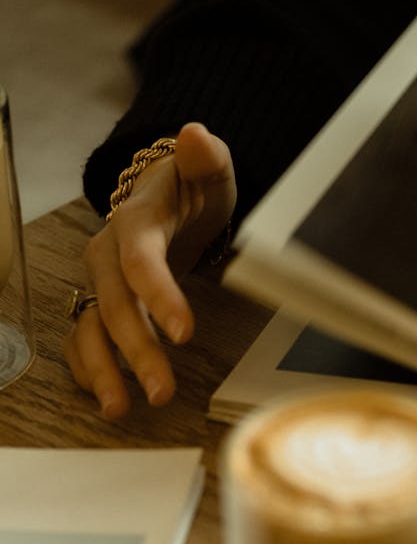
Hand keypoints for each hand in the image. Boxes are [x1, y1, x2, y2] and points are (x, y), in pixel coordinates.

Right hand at [64, 121, 235, 418]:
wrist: (169, 195)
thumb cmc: (192, 188)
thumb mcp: (208, 168)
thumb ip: (205, 158)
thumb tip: (194, 135)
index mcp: (136, 220)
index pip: (140, 259)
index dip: (158, 294)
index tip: (185, 332)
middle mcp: (108, 253)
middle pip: (114, 305)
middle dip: (136, 350)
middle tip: (162, 391)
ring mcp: (99, 281)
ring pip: (90, 328)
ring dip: (103, 371)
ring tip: (120, 409)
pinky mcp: (99, 302)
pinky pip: (82, 339)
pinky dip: (89, 370)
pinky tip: (107, 398)